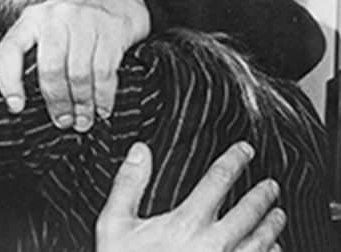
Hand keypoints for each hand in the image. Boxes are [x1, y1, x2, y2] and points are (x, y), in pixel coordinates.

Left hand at [0, 0, 148, 130]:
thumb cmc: (80, 17)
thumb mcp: (50, 25)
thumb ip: (36, 51)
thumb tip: (27, 97)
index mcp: (33, 18)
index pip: (10, 49)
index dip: (9, 81)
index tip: (15, 105)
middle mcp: (56, 17)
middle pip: (50, 69)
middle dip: (56, 102)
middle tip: (62, 120)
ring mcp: (85, 22)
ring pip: (78, 74)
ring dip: (81, 104)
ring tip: (83, 119)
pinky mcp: (111, 30)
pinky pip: (103, 72)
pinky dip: (103, 96)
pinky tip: (102, 107)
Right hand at [96, 141, 285, 251]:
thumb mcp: (115, 225)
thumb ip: (129, 185)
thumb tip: (140, 151)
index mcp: (187, 223)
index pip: (218, 180)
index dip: (235, 159)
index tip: (245, 150)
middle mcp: (214, 244)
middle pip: (249, 210)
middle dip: (262, 194)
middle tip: (270, 185)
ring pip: (261, 240)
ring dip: (272, 224)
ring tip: (277, 214)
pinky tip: (271, 247)